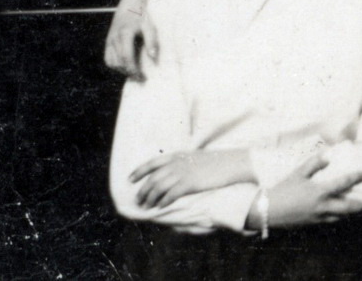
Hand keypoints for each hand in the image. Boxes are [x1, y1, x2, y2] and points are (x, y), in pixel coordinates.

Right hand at [104, 0, 157, 79]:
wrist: (131, 3)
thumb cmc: (143, 14)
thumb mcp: (150, 24)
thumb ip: (152, 40)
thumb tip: (153, 57)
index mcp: (125, 33)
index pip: (126, 58)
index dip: (134, 70)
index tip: (143, 77)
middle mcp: (114, 37)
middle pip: (119, 62)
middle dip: (130, 72)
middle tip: (141, 78)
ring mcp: (109, 39)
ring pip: (111, 62)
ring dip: (122, 70)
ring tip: (135, 73)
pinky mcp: (108, 41)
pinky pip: (108, 58)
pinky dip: (116, 65)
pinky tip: (126, 67)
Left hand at [131, 149, 253, 208]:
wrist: (231, 162)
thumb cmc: (216, 161)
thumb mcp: (195, 157)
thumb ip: (182, 163)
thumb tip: (172, 173)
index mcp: (177, 155)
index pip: (151, 163)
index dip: (138, 171)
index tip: (130, 180)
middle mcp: (176, 164)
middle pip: (152, 178)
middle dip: (142, 191)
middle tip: (138, 200)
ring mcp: (182, 173)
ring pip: (158, 188)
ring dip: (150, 199)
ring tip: (147, 207)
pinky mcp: (189, 184)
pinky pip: (171, 195)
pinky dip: (163, 202)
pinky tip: (161, 207)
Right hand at [258, 153, 361, 228]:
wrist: (268, 211)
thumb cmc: (284, 190)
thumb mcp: (298, 173)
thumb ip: (314, 163)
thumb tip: (328, 155)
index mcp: (320, 192)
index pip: (344, 183)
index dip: (357, 177)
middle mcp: (322, 207)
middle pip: (348, 208)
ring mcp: (318, 218)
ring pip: (341, 218)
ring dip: (353, 214)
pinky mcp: (313, 224)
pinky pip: (331, 222)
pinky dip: (340, 219)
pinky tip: (342, 216)